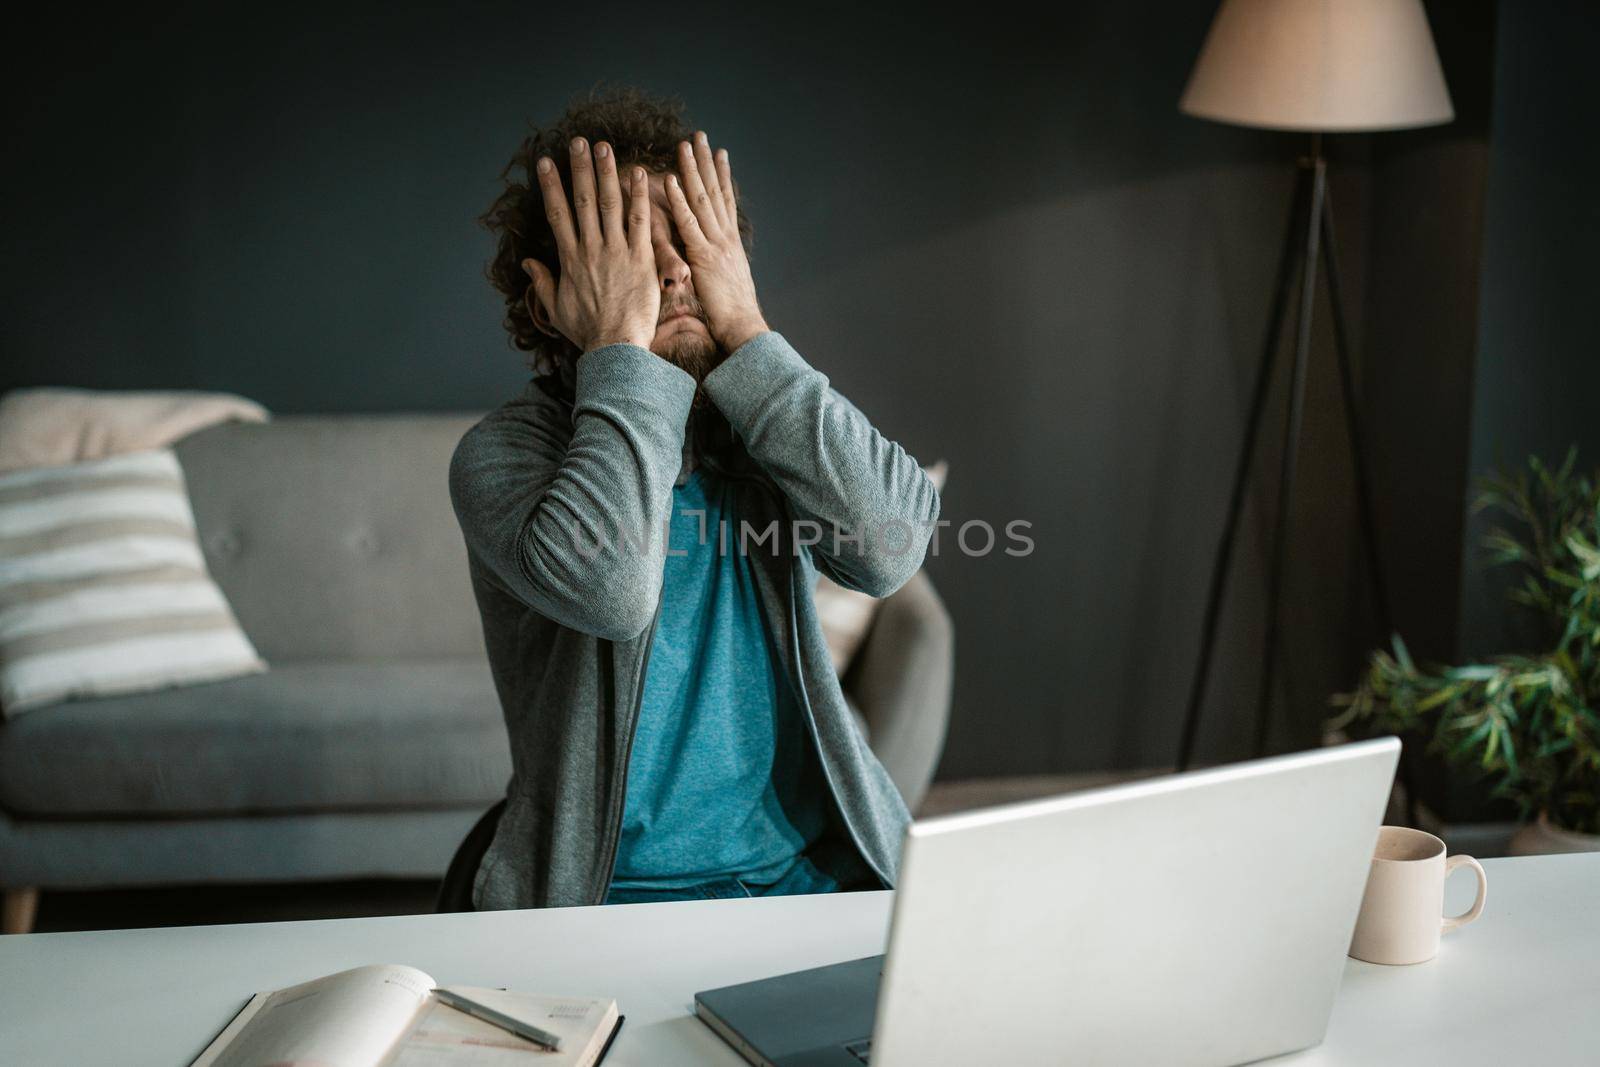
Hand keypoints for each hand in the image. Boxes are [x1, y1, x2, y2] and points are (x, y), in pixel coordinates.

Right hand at [523, 137, 659, 352]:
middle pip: (582, 200)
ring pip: (610, 203)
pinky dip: (640, 197)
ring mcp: (616, 251)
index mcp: (569, 259)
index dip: (550, 185)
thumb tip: (528, 263)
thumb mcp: (557, 309)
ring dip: (607, 172)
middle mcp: (591, 248)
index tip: (546, 162)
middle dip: (580, 168)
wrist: (616, 347)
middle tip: (579, 141)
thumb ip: (542, 282)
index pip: (557, 213)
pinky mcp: (641, 259)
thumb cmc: (588, 332)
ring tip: (605, 146)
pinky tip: (641, 174)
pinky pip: (640, 222)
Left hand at [663, 131, 768, 351]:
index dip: (722, 175)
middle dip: (706, 162)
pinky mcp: (703, 257)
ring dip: (693, 171)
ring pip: (703, 200)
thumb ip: (717, 263)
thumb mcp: (726, 281)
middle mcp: (726, 237)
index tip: (718, 152)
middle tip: (700, 135)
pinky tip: (671, 183)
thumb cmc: (734, 312)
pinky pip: (689, 225)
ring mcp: (716, 245)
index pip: (726, 201)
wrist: (743, 327)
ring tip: (684, 145)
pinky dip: (680, 203)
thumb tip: (712, 257)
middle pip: (716, 192)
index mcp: (731, 242)